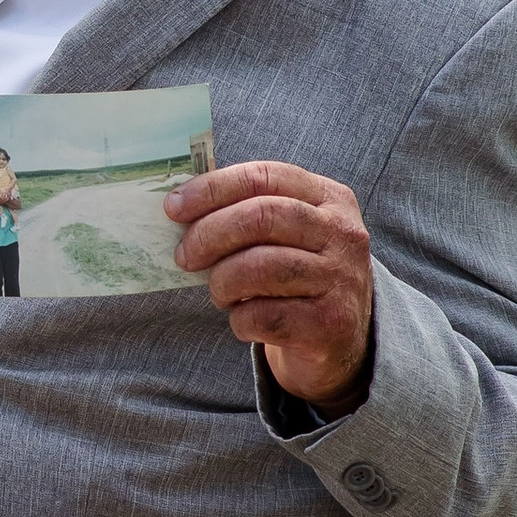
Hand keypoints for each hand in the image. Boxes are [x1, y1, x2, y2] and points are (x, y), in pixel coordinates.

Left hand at [165, 158, 374, 411]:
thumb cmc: (297, 278)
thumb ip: (248, 212)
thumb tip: (180, 204)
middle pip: (260, 217)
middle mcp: (343, 233)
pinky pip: (264, 315)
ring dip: (222, 281)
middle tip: (185, 256)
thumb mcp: (288, 234)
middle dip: (209, 234)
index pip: (264, 176)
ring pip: (260, 267)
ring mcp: (341, 278)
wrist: (340, 340)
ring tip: (219, 292)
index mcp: (329, 198)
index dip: (212, 189)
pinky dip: (239, 319)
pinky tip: (244, 320)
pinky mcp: (331, 323)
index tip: (174, 208)